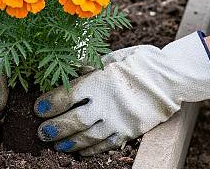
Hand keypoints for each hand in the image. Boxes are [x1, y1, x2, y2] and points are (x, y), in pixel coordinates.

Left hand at [34, 31, 209, 155]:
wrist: (170, 77)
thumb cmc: (139, 61)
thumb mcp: (112, 57)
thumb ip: (90, 65)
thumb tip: (69, 68)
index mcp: (100, 80)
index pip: (68, 94)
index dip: (51, 102)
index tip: (39, 108)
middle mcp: (106, 102)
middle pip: (74, 119)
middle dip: (54, 127)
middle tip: (41, 132)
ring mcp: (118, 120)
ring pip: (87, 136)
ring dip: (69, 142)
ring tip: (57, 145)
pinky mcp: (129, 132)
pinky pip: (106, 145)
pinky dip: (91, 150)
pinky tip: (80, 152)